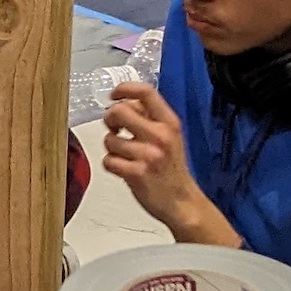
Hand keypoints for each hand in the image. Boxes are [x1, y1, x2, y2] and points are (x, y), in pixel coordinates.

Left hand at [101, 83, 238, 244]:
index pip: (146, 92)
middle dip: (110, 118)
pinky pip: (108, 161)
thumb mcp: (170, 136)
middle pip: (120, 111)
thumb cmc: (172, 169)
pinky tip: (123, 169)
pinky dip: (111, 165)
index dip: (124, 88)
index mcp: (170, 123)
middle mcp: (160, 136)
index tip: (114, 95)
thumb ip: (150, 118)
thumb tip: (124, 103)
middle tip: (114, 128)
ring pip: (110, 139)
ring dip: (111, 147)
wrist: (181, 202)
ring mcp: (148, 155)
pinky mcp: (137, 174)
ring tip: (124, 155)